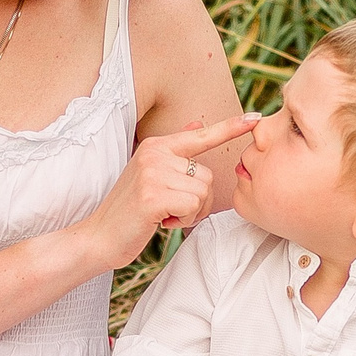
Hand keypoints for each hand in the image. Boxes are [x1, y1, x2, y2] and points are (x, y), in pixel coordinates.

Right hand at [70, 113, 257, 269]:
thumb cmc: (129, 210)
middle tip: (170, 209)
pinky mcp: (153, 195)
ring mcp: (152, 173)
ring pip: (203, 193)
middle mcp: (155, 154)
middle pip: (208, 176)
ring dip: (190, 212)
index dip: (230, 127)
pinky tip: (161, 221)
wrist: (99, 237)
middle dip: (198, 200)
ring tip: (164, 214)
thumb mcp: (151, 174)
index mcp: (156, 146)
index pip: (201, 135)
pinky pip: (193, 206)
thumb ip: (176, 152)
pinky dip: (183, 220)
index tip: (256, 118)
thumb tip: (197, 126)